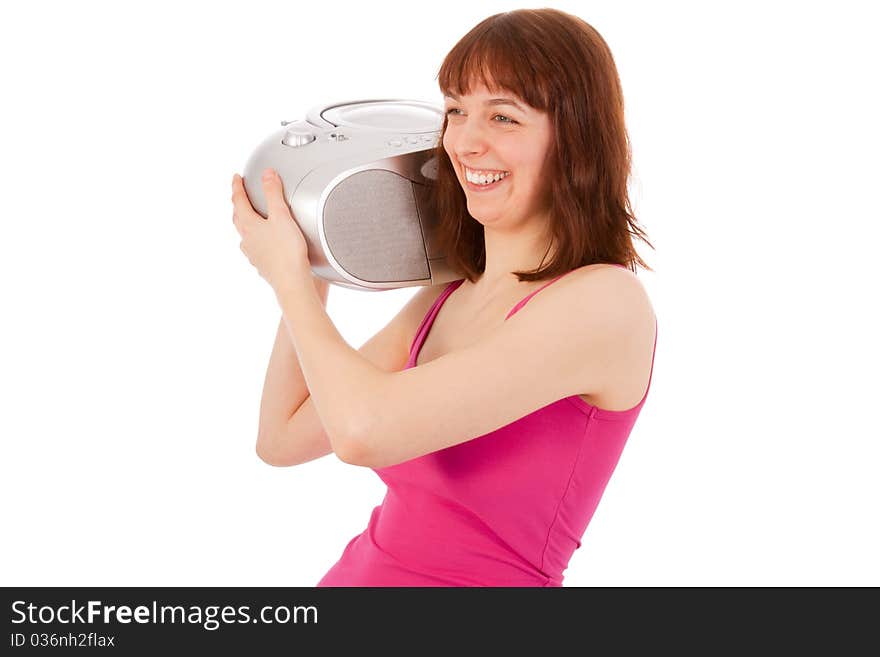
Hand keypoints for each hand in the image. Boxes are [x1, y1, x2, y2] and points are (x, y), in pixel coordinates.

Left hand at [231, 168, 309, 292]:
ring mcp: (253, 254)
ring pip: (245, 235)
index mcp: (248, 225)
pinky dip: (257, 241)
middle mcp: (246, 240)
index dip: (237, 187)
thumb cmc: (286, 251)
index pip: (238, 201)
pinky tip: (264, 244)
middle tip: (241, 196)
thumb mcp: (281, 215)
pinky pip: (255, 249)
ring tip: (252, 219)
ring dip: (246, 224)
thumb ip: (273, 193)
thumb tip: (267, 174)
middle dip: (239, 204)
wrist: (291, 282)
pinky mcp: (262, 265)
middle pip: (238, 218)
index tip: (236, 178)